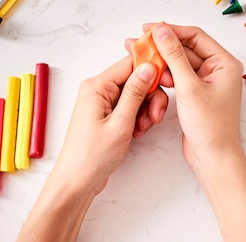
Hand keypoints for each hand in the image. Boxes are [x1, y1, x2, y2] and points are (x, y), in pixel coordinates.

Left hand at [52, 56, 168, 194]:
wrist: (77, 181)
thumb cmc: (91, 156)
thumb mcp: (120, 123)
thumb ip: (135, 93)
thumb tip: (148, 67)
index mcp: (97, 86)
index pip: (130, 63)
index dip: (152, 70)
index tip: (168, 81)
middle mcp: (98, 90)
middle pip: (136, 79)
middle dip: (150, 96)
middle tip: (154, 117)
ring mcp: (103, 102)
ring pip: (136, 94)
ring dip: (146, 110)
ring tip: (143, 128)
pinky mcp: (108, 114)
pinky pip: (130, 106)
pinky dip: (139, 117)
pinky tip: (137, 132)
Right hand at [143, 23, 244, 174]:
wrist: (213, 158)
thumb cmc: (211, 127)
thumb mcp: (189, 87)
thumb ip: (174, 56)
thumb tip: (162, 31)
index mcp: (224, 63)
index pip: (195, 36)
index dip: (171, 30)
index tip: (149, 29)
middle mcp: (217, 69)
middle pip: (185, 47)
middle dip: (162, 46)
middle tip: (138, 44)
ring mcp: (206, 81)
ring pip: (179, 62)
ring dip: (161, 61)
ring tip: (139, 59)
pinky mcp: (195, 92)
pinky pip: (178, 76)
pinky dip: (165, 74)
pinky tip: (151, 74)